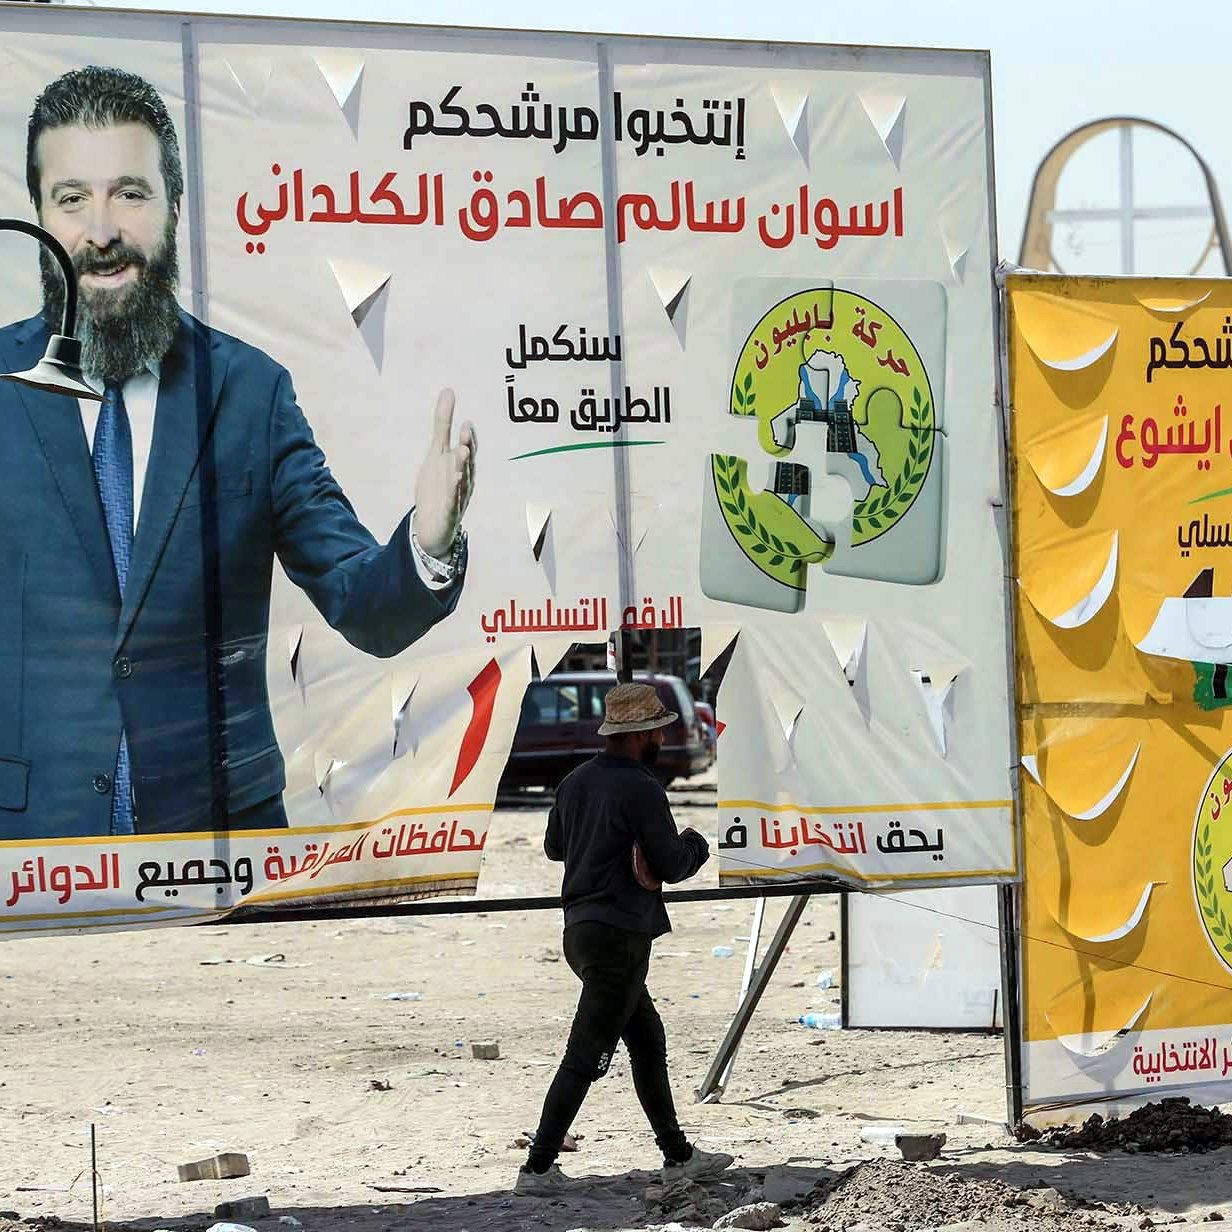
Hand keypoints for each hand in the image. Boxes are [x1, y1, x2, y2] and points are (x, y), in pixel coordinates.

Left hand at [412, 389, 476, 558]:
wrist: (434, 527)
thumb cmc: (439, 486)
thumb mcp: (436, 452)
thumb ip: (443, 424)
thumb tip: (448, 390)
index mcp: (460, 464)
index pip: (465, 447)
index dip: (466, 437)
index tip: (465, 423)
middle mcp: (462, 479)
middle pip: (466, 462)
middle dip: (466, 447)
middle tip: (464, 432)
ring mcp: (457, 497)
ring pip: (461, 481)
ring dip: (461, 467)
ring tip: (460, 453)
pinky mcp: (449, 513)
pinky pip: (452, 503)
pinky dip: (454, 494)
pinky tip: (454, 482)